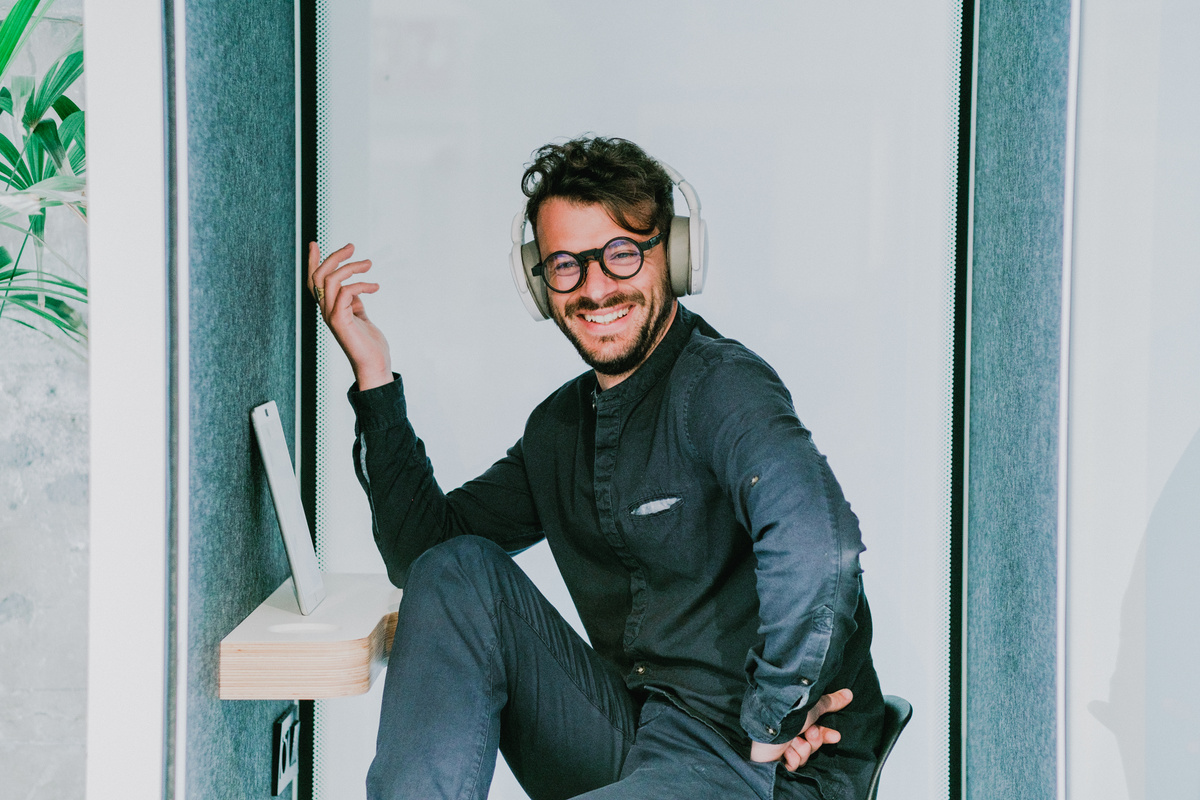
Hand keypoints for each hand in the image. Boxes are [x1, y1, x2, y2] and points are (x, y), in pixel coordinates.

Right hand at [308, 242, 392, 389]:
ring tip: (369, 264)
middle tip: (352, 247)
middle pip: (319, 275)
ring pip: (330, 280)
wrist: (374, 365)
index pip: (314, 281)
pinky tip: (375, 287)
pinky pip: (346, 292)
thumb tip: (355, 288)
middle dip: (334, 257)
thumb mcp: (360, 316)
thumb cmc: (369, 344)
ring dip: (351, 267)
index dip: (313, 261)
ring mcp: (331, 315)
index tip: (314, 243)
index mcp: (330, 308)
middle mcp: (326, 310)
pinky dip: (361, 285)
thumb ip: (354, 302)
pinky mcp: (340, 320)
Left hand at [749, 688, 852, 770]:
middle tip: (810, 733)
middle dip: (814, 741)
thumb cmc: (788, 713)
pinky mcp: (773, 760)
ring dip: (801, 748)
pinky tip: (785, 751)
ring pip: (802, 756)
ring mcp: (778, 747)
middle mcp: (786, 733)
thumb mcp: (813, 706)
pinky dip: (791, 758)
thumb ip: (830, 702)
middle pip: (810, 746)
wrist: (769, 726)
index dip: (825, 735)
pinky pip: (792, 766)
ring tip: (793, 739)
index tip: (836, 736)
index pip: (814, 732)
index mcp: (794, 721)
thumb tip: (849, 693)